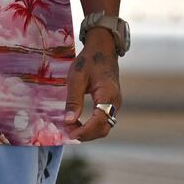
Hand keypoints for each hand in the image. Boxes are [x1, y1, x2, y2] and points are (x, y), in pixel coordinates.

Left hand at [64, 27, 121, 141]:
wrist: (103, 49)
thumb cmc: (89, 60)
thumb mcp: (76, 78)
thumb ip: (73, 100)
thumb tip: (68, 121)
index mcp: (108, 95)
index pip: (100, 121)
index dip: (85, 131)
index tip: (70, 134)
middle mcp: (115, 102)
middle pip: (104, 128)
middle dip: (86, 134)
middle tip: (67, 132)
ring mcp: (115, 104)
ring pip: (104, 127)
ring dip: (88, 132)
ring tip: (70, 128)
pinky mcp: (111, 104)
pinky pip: (103, 120)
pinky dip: (91, 126)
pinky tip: (77, 123)